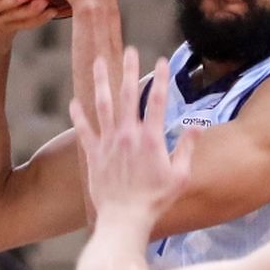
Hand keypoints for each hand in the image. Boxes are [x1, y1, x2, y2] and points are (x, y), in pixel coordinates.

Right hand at [0, 0, 53, 63]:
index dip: (38, 17)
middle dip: (29, 8)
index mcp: (4, 28)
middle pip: (14, 12)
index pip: (25, 20)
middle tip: (45, 2)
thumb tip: (30, 47)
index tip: (56, 12)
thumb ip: (14, 36)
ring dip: (11, 2)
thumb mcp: (0, 49)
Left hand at [70, 47, 196, 225]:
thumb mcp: (180, 176)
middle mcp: (128, 135)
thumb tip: (195, 125)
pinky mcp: (94, 154)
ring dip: (101, 81)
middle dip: (130, 70)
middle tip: (131, 50)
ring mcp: (109, 143)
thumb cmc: (155, 201)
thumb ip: (188, 148)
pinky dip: (78, 115)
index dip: (161, 79)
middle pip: (129, 95)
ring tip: (98, 61)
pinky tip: (74, 100)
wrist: (124, 219)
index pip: (158, 101)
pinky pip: (84, 130)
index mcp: (151, 139)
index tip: (162, 61)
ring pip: (103, 105)